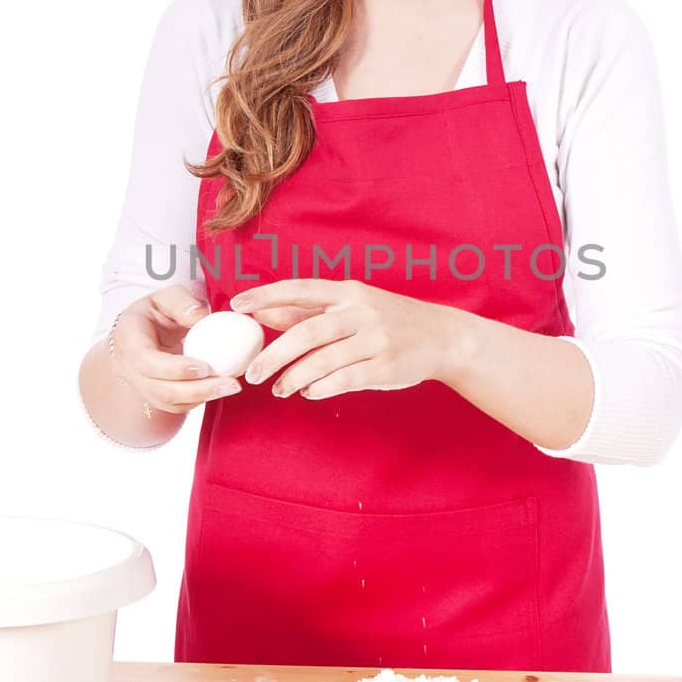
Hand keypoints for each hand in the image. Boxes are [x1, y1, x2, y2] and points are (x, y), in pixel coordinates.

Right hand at [108, 284, 242, 412]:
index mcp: (127, 338)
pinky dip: (199, 400)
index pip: (145, 360)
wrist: (146, 331)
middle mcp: (127, 366)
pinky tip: (220, 389)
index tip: (205, 367)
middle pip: (159, 389)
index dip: (174, 368)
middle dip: (197, 390)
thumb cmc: (157, 312)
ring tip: (231, 386)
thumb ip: (181, 302)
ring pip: (168, 402)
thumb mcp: (167, 297)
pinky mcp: (153, 396)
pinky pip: (175, 406)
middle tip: (230, 383)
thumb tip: (200, 316)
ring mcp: (138, 384)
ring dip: (202, 397)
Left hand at [231, 278, 461, 398]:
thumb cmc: (389, 320)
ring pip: (324, 360)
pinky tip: (309, 392)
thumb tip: (263, 310)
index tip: (237, 305)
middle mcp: (361, 312)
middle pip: (307, 332)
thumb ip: (308, 311)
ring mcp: (376, 339)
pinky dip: (322, 388)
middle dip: (274, 354)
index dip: (267, 296)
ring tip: (279, 389)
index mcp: (348, 292)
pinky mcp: (386, 366)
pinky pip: (345, 380)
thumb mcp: (351, 306)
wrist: (443, 337)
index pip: (300, 289)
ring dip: (295, 378)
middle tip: (253, 373)